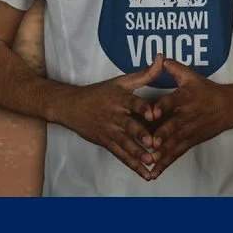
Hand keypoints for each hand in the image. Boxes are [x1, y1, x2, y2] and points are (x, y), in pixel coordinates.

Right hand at [55, 54, 164, 180]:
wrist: (71, 107)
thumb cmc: (100, 93)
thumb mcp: (121, 82)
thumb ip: (145, 74)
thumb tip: (161, 58)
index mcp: (120, 99)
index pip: (132, 103)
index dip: (142, 108)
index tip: (152, 113)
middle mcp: (115, 116)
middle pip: (129, 126)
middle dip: (140, 135)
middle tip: (152, 143)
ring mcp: (110, 131)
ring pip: (125, 144)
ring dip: (138, 153)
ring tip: (150, 161)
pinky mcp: (107, 143)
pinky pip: (121, 156)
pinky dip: (133, 165)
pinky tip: (146, 174)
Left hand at [148, 58, 232, 178]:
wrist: (231, 107)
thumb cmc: (207, 90)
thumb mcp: (191, 76)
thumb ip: (173, 67)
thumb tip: (159, 57)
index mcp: (185, 98)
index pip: (172, 102)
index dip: (162, 106)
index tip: (152, 112)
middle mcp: (186, 116)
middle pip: (173, 127)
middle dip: (161, 136)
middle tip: (149, 145)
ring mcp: (189, 131)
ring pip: (174, 144)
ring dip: (161, 154)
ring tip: (148, 162)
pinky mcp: (191, 142)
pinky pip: (177, 153)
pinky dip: (166, 162)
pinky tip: (154, 171)